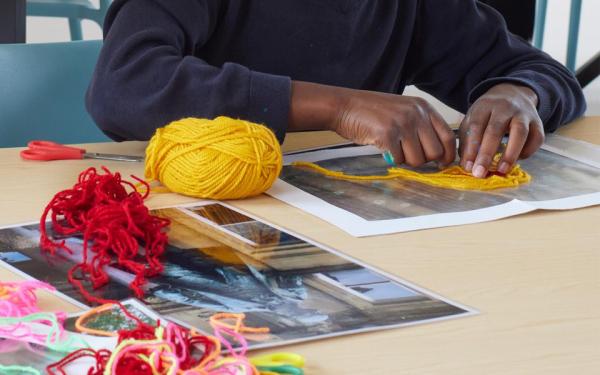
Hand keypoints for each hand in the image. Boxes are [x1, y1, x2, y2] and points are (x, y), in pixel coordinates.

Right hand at [288, 81, 455, 166]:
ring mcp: (402, 124)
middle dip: (423, 160)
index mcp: (423, 108)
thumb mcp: (403, 110)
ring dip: (406, 161)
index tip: (442, 164)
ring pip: (417, 159)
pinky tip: (383, 148)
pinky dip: (391, 159)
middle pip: (435, 152)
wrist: (344, 106)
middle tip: (408, 156)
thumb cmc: (371, 111)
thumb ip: (420, 126)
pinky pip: (398, 160)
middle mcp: (416, 115)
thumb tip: (437, 154)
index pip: (448, 136)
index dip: (448, 155)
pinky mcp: (387, 135)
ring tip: (393, 150)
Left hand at [459, 83, 542, 177]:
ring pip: (519, 132)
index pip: (476, 126)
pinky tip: (518, 160)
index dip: (471, 148)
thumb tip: (467, 165)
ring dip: (510, 154)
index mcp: (484, 106)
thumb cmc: (488, 113)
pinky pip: (537, 137)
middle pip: (495, 130)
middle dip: (486, 154)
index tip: (468, 166)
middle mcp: (504, 107)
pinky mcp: (537, 121)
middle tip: (480, 173)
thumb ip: (468, 141)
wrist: (513, 93)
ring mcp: (523, 113)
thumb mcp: (472, 119)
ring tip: (502, 170)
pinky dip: (528, 151)